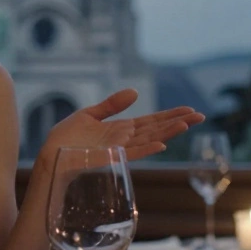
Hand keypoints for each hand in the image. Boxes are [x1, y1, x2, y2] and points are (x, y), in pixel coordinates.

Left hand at [41, 89, 204, 161]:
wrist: (50, 154)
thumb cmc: (66, 138)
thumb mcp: (89, 115)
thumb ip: (112, 105)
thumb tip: (135, 92)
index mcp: (121, 129)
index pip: (151, 121)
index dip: (170, 115)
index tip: (190, 110)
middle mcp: (124, 140)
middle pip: (156, 129)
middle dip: (177, 122)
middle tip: (200, 116)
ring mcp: (118, 149)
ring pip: (149, 140)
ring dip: (168, 133)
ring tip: (187, 124)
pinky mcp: (109, 157)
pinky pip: (131, 154)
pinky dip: (146, 150)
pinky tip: (161, 145)